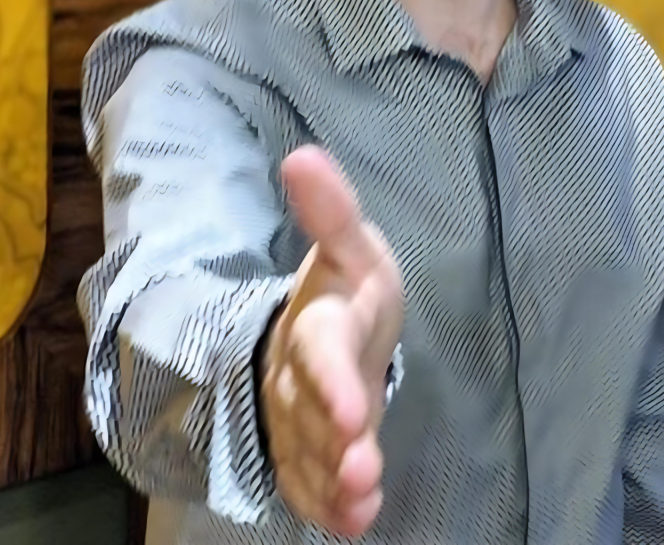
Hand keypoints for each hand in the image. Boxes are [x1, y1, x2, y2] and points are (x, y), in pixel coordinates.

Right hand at [261, 145, 403, 535]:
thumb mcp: (350, 245)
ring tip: (362, 497)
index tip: (355, 409)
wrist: (323, 332)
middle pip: (310, 413)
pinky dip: (331, 506)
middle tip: (360, 465)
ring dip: (335, 479)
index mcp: (317, 323)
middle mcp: (301, 378)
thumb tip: (302, 155)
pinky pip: (312, 484)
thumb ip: (332, 210)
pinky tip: (357, 520)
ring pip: (310, 455)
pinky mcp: (310, 454)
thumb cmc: (347, 289)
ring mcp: (303, 422)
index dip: (331, 379)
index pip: (319, 350)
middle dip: (333, 440)